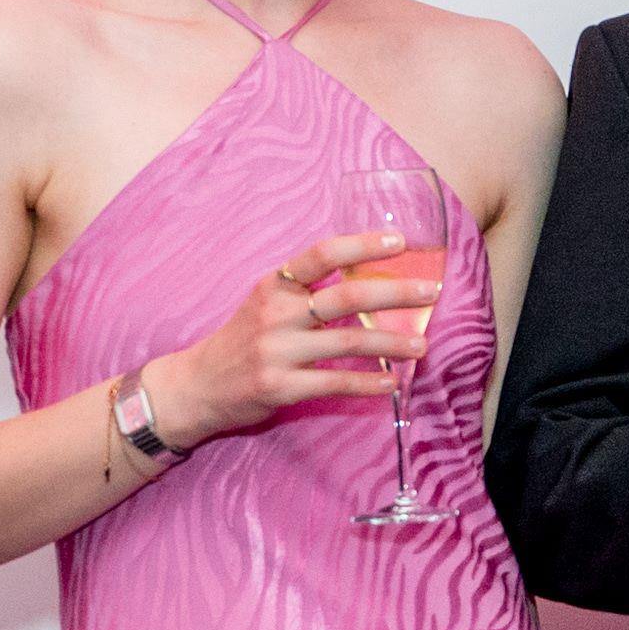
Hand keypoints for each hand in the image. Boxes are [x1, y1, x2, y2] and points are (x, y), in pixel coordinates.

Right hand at [150, 230, 437, 444]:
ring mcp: (277, 351)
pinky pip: (334, 383)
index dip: (362, 245)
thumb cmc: (243, 339)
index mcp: (274, 284)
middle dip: (395, 293)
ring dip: (392, 344)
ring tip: (423, 345)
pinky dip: (368, 383)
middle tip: (431, 291)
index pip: (322, 254)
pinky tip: (392, 381)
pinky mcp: (280, 387)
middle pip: (345, 297)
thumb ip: (306, 290)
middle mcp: (276, 313)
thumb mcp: (266, 303)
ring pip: (347, 343)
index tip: (400, 242)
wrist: (196, 385)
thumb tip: (370, 280)